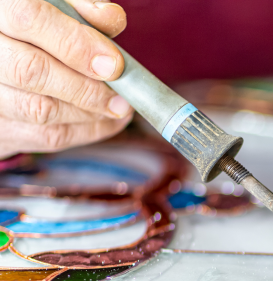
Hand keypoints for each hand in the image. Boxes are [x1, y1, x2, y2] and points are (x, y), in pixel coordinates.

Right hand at [0, 0, 131, 158]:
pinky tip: (107, 121)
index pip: (30, 19)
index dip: (76, 44)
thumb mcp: (54, 6)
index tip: (114, 65)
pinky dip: (84, 131)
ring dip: (89, 114)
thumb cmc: (36, 30)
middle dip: (86, 89)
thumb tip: (112, 18)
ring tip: (119, 109)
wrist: (7, 56)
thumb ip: (80, 8)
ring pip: (39, 110)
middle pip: (31, 72)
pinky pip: (43, 136)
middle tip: (122, 98)